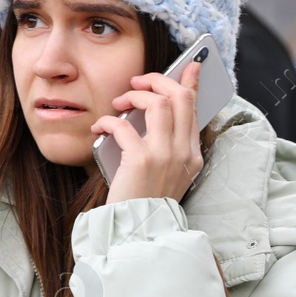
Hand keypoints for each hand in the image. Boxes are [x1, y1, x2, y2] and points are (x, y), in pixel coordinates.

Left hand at [91, 60, 203, 204]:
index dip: (191, 82)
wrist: (139, 231)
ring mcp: (164, 155)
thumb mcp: (167, 172)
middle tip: (138, 81)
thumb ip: (168, 144)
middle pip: (179, 97)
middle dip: (157, 80)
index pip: (195, 107)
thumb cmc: (146, 200)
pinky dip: (109, 120)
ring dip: (134, 96)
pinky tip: (101, 126)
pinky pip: (124, 125)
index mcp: (192, 155)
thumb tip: (157, 110)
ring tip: (119, 102)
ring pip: (157, 103)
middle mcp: (183, 152)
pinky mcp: (141, 161)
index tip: (190, 65)